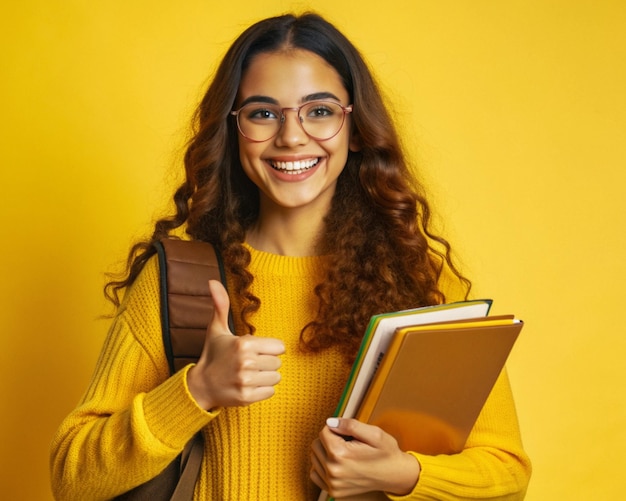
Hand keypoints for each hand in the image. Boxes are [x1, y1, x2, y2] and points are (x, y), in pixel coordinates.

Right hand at [187, 280, 284, 409]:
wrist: (200, 385)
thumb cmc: (213, 354)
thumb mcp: (216, 328)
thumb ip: (220, 304)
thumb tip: (212, 281)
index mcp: (243, 343)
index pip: (279, 347)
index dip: (269, 349)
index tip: (255, 351)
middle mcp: (245, 362)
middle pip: (278, 363)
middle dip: (266, 362)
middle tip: (249, 363)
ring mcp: (246, 381)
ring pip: (276, 377)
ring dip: (266, 377)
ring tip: (249, 374)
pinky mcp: (246, 398)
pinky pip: (270, 392)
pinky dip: (262, 390)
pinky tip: (248, 385)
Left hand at [310, 418, 419, 497]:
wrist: (395, 475)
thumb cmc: (386, 453)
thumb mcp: (374, 433)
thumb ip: (350, 425)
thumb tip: (330, 422)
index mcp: (341, 455)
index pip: (324, 431)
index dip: (337, 428)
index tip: (349, 434)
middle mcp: (334, 471)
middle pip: (316, 444)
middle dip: (329, 439)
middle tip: (347, 443)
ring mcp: (333, 483)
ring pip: (315, 458)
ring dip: (325, 452)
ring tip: (345, 453)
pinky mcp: (334, 491)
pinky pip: (315, 473)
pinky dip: (322, 467)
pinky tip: (336, 464)